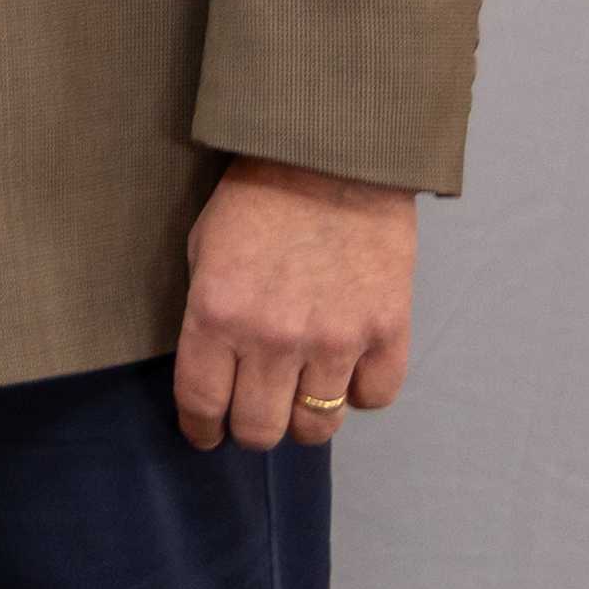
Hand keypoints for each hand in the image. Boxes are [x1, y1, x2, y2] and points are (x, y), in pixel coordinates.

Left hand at [175, 160, 417, 450]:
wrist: (332, 155)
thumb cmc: (258, 198)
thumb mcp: (205, 251)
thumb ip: (209, 317)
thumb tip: (215, 372)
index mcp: (218, 315)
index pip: (203, 404)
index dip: (201, 429)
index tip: (206, 433)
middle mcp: (274, 337)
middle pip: (261, 430)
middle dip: (251, 429)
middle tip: (255, 413)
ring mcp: (336, 338)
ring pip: (317, 425)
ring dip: (305, 417)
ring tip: (301, 394)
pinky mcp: (387, 330)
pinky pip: (374, 398)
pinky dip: (359, 391)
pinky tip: (347, 368)